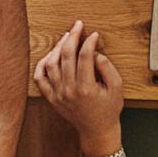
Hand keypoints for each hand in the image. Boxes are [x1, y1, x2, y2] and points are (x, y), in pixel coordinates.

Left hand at [34, 21, 123, 156]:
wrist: (97, 131)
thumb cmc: (108, 109)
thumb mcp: (117, 88)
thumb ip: (107, 68)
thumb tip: (95, 52)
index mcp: (86, 89)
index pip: (84, 57)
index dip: (89, 42)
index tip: (93, 34)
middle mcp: (69, 91)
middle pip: (66, 56)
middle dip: (73, 36)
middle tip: (78, 26)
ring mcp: (58, 94)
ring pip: (51, 63)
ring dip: (58, 47)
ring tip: (66, 37)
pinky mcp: (51, 97)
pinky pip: (40, 77)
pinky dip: (42, 64)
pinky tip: (50, 54)